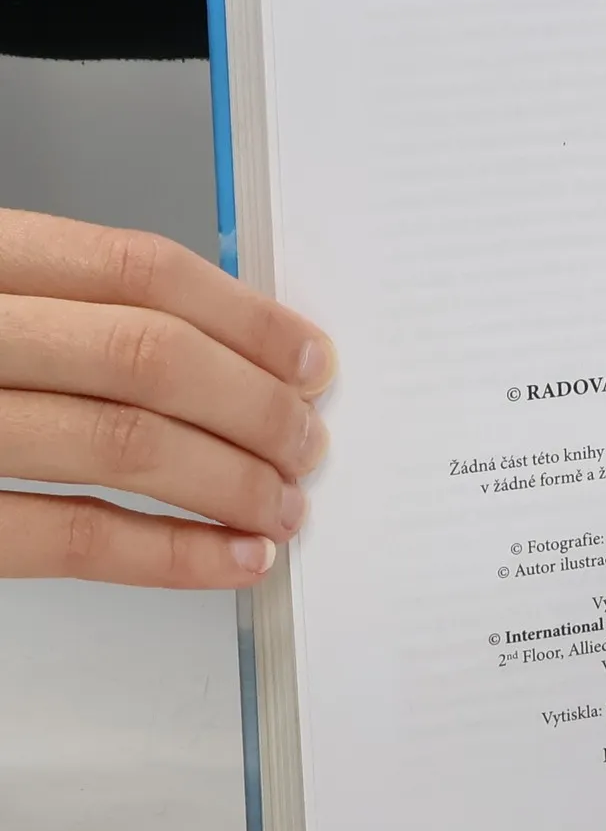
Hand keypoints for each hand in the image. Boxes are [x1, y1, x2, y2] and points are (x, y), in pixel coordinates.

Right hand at [0, 210, 332, 586]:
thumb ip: (71, 307)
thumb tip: (232, 347)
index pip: (136, 270)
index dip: (246, 318)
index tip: (312, 360)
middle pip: (147, 357)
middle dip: (255, 406)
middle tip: (307, 442)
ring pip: (122, 444)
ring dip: (232, 483)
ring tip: (284, 507)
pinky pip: (68, 538)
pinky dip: (171, 555)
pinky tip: (231, 560)